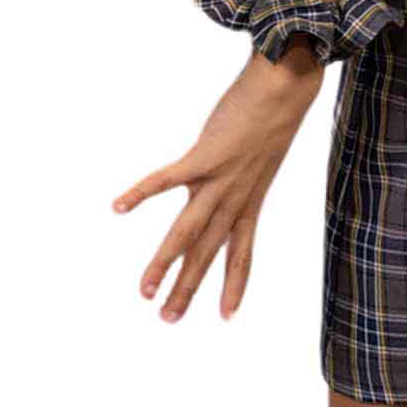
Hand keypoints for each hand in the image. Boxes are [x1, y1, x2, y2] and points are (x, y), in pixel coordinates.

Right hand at [112, 50, 321, 322]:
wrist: (287, 85)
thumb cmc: (274, 113)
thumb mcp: (262, 155)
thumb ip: (242, 172)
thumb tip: (227, 174)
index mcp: (250, 200)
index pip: (243, 253)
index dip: (235, 285)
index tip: (227, 316)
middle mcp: (236, 197)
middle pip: (208, 253)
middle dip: (187, 289)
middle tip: (167, 320)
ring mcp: (221, 179)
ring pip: (188, 232)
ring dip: (164, 263)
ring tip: (144, 290)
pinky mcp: (206, 155)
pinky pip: (168, 179)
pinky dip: (142, 192)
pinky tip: (118, 207)